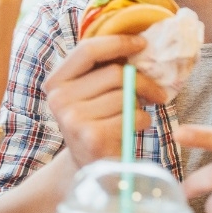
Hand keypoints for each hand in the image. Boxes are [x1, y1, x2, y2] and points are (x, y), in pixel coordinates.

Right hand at [44, 35, 167, 167]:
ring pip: (126, 95)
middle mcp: (58, 99)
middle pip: (114, 73)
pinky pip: (133, 116)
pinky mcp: (93, 137)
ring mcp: (73, 119)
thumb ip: (102, 70)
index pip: (87, 50)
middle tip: (156, 93)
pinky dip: (143, 121)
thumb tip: (138, 43)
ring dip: (141, 105)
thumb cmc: (97, 124)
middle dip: (142, 81)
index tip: (142, 44)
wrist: (91, 170)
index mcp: (55, 82)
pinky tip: (132, 130)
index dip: (118, 42)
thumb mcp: (90, 95)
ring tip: (134, 117)